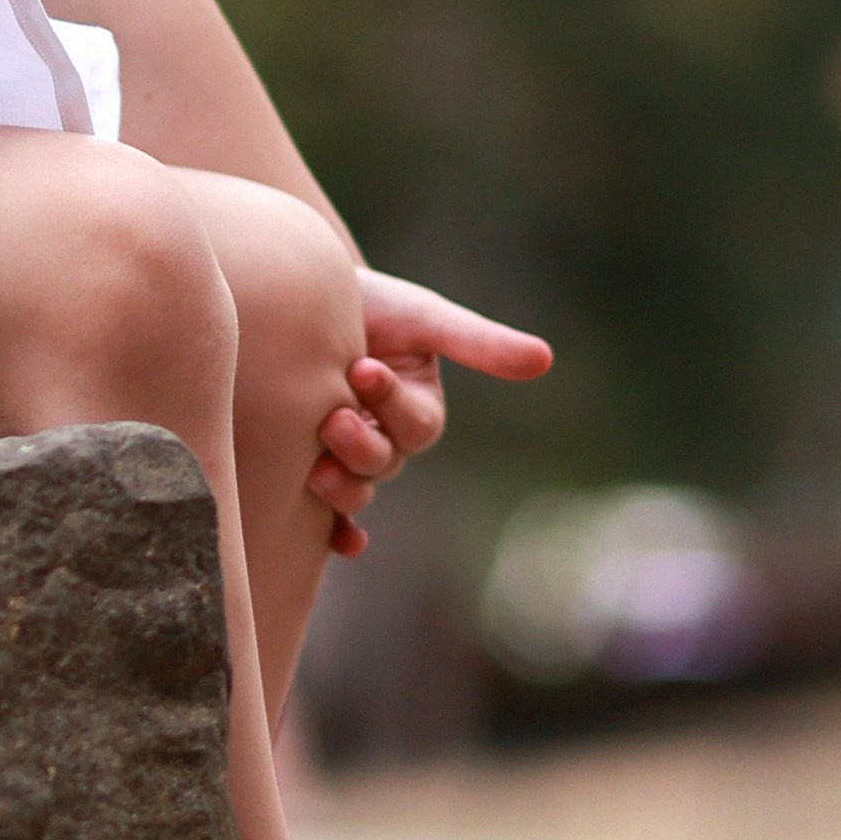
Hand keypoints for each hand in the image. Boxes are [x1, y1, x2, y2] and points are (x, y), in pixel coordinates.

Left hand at [307, 270, 551, 556]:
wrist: (295, 296)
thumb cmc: (370, 304)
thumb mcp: (423, 318)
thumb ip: (478, 342)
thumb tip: (545, 360)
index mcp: (417, 410)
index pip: (417, 425)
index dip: (393, 403)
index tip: (365, 368)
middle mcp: (385, 441)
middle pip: (385, 465)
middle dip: (361, 447)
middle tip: (332, 418)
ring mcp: (343, 459)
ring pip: (356, 492)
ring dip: (343, 488)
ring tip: (315, 467)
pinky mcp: (302, 468)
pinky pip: (323, 518)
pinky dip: (334, 534)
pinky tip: (341, 543)